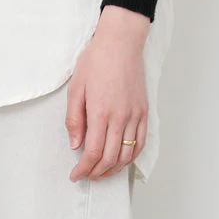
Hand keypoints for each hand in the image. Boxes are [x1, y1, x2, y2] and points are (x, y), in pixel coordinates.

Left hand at [67, 6, 150, 181]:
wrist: (121, 42)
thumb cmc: (95, 63)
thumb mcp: (75, 91)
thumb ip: (74, 121)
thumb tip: (76, 145)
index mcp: (101, 113)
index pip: (93, 152)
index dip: (83, 169)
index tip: (75, 175)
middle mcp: (121, 117)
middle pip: (111, 157)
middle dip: (96, 172)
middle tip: (86, 176)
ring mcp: (135, 114)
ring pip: (128, 153)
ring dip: (114, 168)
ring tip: (101, 172)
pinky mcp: (144, 111)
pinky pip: (141, 141)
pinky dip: (131, 156)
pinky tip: (121, 160)